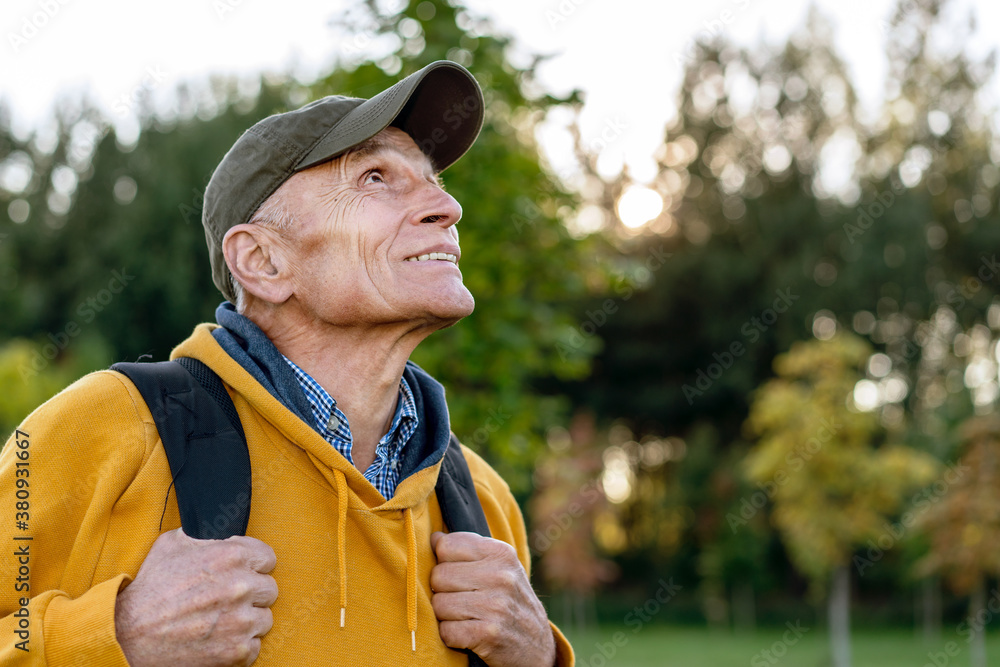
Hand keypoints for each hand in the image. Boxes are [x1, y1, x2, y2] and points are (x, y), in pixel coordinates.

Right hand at [115, 528, 277, 666]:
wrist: (128, 635)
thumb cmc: (151, 588)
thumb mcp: (173, 544)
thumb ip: (206, 536)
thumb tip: (220, 531)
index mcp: (232, 556)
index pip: (268, 559)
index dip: (253, 567)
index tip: (242, 575)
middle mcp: (241, 586)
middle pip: (269, 589)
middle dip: (251, 595)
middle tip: (227, 602)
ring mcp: (241, 620)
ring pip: (264, 619)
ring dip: (246, 621)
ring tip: (219, 621)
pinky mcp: (237, 650)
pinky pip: (254, 646)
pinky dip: (238, 646)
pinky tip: (217, 639)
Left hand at [430, 531, 555, 666]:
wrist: (537, 646)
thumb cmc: (510, 601)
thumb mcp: (500, 567)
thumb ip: (469, 550)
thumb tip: (434, 537)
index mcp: (501, 553)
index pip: (446, 545)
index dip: (444, 562)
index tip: (458, 574)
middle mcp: (501, 576)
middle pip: (438, 576)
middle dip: (442, 591)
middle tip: (463, 599)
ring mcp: (496, 605)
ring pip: (439, 604)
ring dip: (446, 615)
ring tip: (466, 616)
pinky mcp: (489, 634)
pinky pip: (446, 631)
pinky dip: (451, 636)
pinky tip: (468, 633)